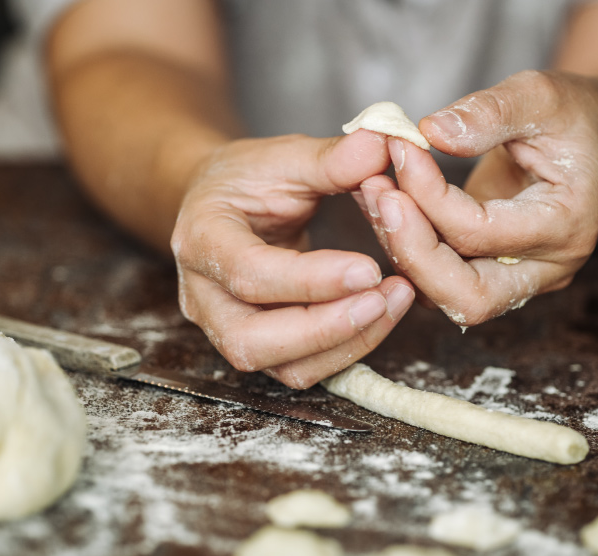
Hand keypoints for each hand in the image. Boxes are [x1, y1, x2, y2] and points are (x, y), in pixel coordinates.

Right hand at [171, 132, 415, 387]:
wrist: (222, 206)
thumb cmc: (248, 181)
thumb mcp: (283, 156)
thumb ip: (330, 157)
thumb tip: (382, 144)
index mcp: (202, 239)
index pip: (248, 275)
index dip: (309, 280)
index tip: (369, 267)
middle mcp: (204, 297)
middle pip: (253, 341)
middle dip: (327, 328)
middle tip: (386, 296)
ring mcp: (227, 329)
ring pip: (282, 368)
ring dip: (346, 344)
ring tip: (395, 301)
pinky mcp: (261, 347)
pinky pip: (303, 369)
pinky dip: (348, 350)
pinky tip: (382, 314)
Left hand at [357, 70, 597, 325]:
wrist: (593, 141)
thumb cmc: (573, 116)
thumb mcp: (542, 94)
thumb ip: (490, 112)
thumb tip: (432, 132)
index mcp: (567, 225)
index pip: (482, 232)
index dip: (429, 196)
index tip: (400, 148)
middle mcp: (545, 269)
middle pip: (467, 297)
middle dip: (411, 250)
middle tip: (376, 194)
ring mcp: (517, 280)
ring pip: (444, 296)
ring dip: (400, 249)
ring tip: (371, 191)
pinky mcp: (488, 274)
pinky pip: (437, 280)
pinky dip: (404, 246)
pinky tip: (382, 202)